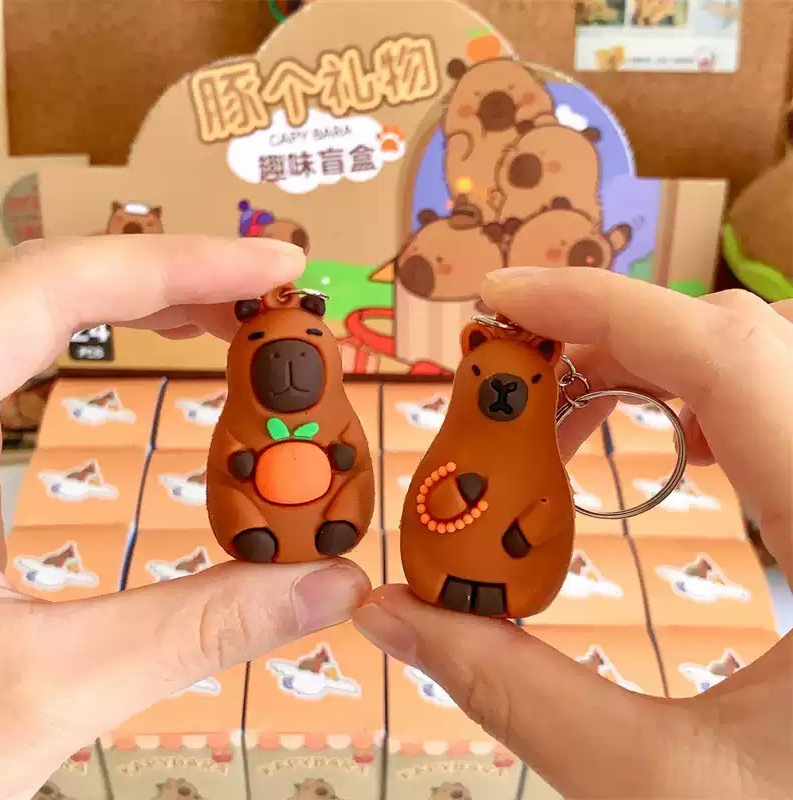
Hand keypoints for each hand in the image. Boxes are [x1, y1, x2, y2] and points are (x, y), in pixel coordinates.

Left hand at [0, 236, 369, 799]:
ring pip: (27, 308)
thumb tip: (332, 585)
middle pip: (45, 283)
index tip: (276, 266)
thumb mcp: (48, 688)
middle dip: (172, 281)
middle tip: (270, 304)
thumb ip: (199, 627)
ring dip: (138, 302)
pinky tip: (147, 352)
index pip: (54, 290)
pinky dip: (95, 333)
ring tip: (229, 322)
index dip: (180, 264)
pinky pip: (16, 347)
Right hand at [353, 268, 792, 799]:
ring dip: (648, 366)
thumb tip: (386, 613)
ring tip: (565, 418)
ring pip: (761, 362)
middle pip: (740, 341)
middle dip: (607, 337)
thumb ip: (512, 690)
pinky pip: (776, 404)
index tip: (498, 301)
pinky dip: (699, 398)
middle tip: (507, 381)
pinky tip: (663, 448)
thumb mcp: (658, 787)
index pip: (724, 354)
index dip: (598, 305)